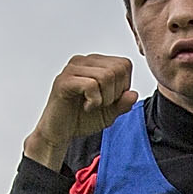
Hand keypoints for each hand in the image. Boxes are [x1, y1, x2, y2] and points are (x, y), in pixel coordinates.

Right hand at [26, 54, 135, 169]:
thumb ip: (124, 103)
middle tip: (102, 104)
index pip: (124, 64)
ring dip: (105, 98)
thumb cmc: (82, 118)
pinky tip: (86, 107)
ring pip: (106, 75)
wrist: (59, 132)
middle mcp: (84, 61)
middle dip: (116, 92)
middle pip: (117, 69)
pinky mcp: (63, 81)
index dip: (124, 86)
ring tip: (93, 105)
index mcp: (95, 63)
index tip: (110, 99)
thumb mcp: (111, 112)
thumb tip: (133, 94)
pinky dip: (94, 101)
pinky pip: (91, 85)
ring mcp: (72, 69)